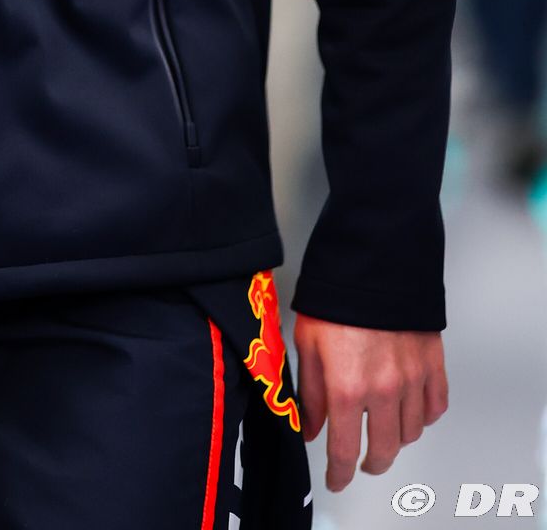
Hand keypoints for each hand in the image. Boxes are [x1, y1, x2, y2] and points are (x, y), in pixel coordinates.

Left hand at [293, 313, 447, 492]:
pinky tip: (411, 410)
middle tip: (362, 463)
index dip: (338, 473)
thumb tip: (311, 427)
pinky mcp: (432, 365)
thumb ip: (311, 392)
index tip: (336, 480)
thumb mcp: (307, 343)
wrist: (374, 262)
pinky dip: (424, 416)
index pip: (343, 450)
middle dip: (371, 462)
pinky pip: (435, 407)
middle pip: (383, 449)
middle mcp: (383, 392)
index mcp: (346, 388)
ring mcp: (412, 380)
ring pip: (411, 432)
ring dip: (396, 438)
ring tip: (383, 430)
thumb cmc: (336, 297)